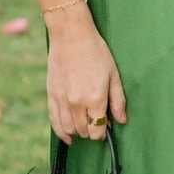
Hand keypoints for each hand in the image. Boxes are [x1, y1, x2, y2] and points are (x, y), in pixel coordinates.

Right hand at [46, 13, 126, 142]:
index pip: (97, 129)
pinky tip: (67, 137)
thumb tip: (122, 120)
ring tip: (84, 128)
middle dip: (91, 131)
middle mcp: (77, 103)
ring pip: (68, 129)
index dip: (102, 133)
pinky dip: (60, 132)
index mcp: (94, 99)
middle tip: (97, 124)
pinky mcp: (51, 95)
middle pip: (83, 131)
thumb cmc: (96, 52)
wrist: (71, 36)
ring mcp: (62, 100)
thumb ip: (117, 101)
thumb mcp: (113, 75)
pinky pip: (54, 121)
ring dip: (77, 132)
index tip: (105, 128)